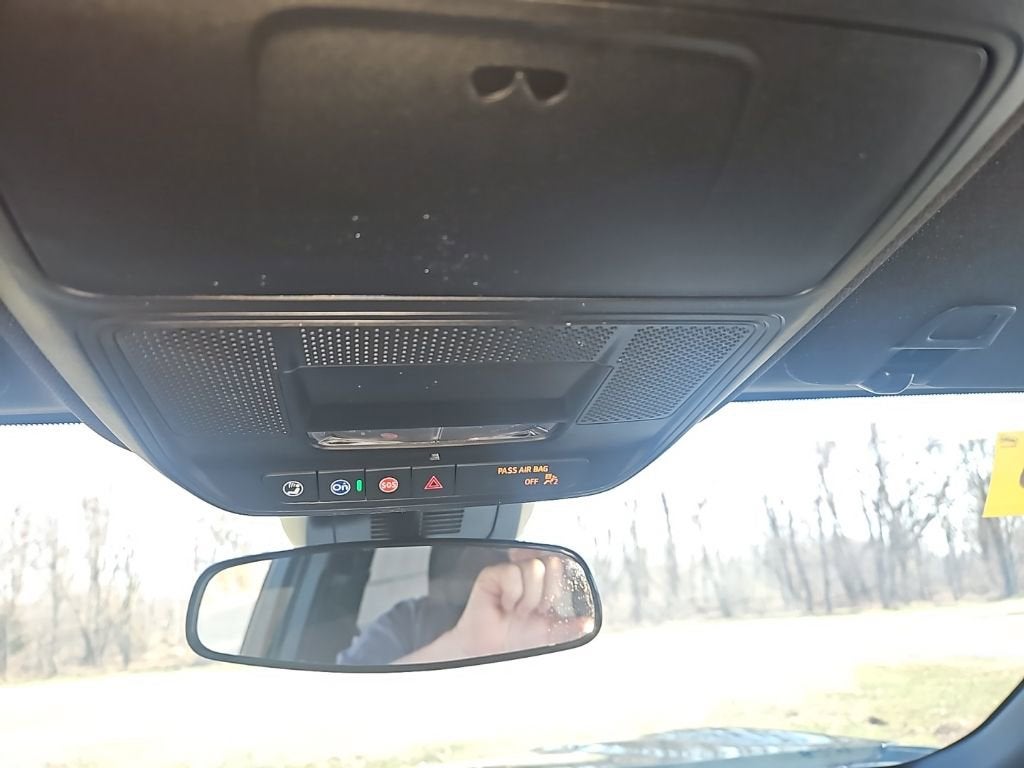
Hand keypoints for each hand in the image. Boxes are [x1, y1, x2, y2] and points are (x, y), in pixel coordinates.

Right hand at [445, 556, 593, 657]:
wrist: (492, 650)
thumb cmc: (516, 639)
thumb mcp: (551, 633)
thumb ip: (570, 626)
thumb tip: (589, 623)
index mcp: (543, 582)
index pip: (561, 566)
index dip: (557, 587)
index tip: (547, 606)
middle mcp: (527, 573)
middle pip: (550, 563)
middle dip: (545, 593)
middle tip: (532, 610)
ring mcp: (510, 571)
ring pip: (533, 568)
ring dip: (527, 598)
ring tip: (517, 610)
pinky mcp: (492, 574)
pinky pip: (512, 574)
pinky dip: (511, 595)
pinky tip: (504, 605)